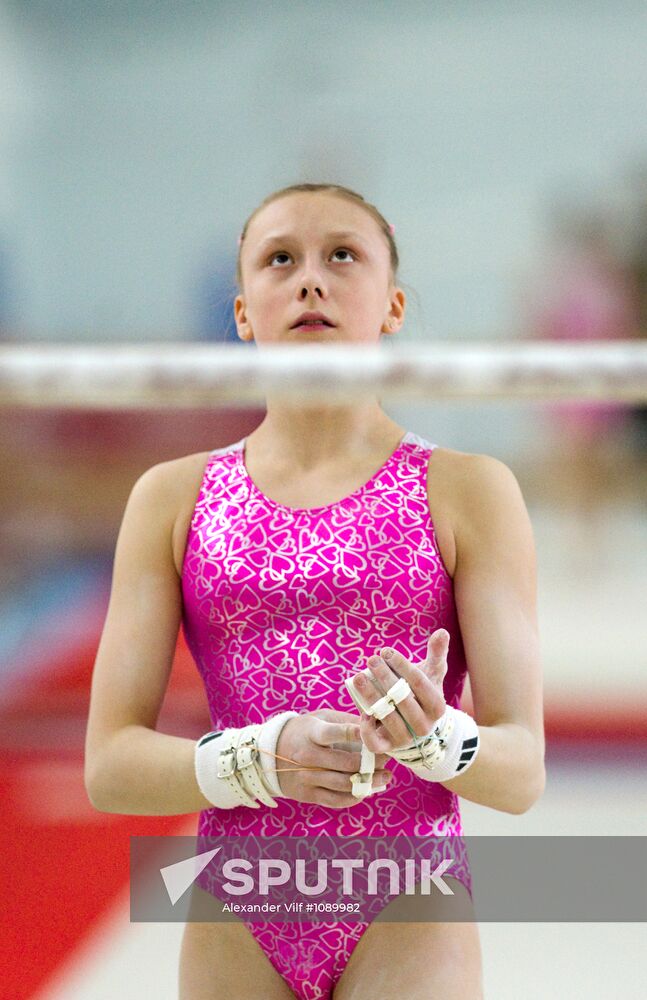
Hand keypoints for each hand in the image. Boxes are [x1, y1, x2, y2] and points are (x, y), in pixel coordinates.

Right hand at [275, 709, 390, 807]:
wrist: (271, 753)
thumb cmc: (305, 730)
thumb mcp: (321, 717)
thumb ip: (346, 721)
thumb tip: (375, 725)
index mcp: (312, 733)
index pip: (335, 733)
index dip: (355, 733)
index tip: (374, 732)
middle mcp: (307, 755)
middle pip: (346, 764)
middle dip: (372, 762)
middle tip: (387, 759)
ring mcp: (306, 777)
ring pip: (344, 784)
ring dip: (370, 782)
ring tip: (385, 776)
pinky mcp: (307, 794)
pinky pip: (336, 800)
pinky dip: (355, 796)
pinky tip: (367, 789)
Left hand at [354, 629, 449, 754]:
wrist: (416, 728)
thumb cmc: (422, 695)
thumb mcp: (431, 674)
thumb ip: (436, 654)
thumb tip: (442, 632)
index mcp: (437, 706)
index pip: (418, 682)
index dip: (401, 665)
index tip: (386, 651)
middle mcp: (423, 725)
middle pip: (402, 698)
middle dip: (384, 677)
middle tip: (371, 659)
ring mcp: (406, 739)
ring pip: (387, 717)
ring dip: (371, 696)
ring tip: (359, 677)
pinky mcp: (387, 748)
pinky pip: (375, 743)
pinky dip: (366, 729)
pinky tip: (362, 711)